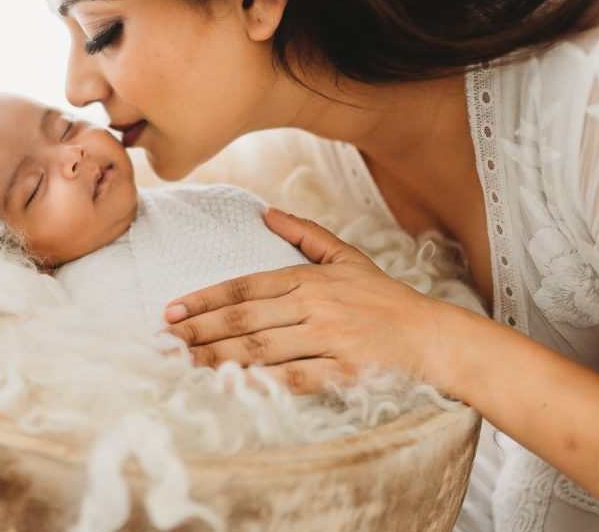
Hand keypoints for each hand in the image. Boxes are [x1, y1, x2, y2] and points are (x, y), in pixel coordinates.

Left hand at [162, 207, 445, 393]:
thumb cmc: (386, 299)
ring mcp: (328, 339)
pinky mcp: (343, 371)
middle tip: (163, 340)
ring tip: (183, 364)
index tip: (172, 309)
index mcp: (309, 279)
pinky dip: (262, 383)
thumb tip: (268, 211)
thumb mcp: (348, 257)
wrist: (434, 337)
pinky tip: (231, 386)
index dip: (204, 298)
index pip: (244, 287)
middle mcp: (313, 305)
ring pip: (260, 348)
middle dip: (198, 330)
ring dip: (216, 357)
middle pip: (243, 318)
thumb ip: (306, 234)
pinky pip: (294, 378)